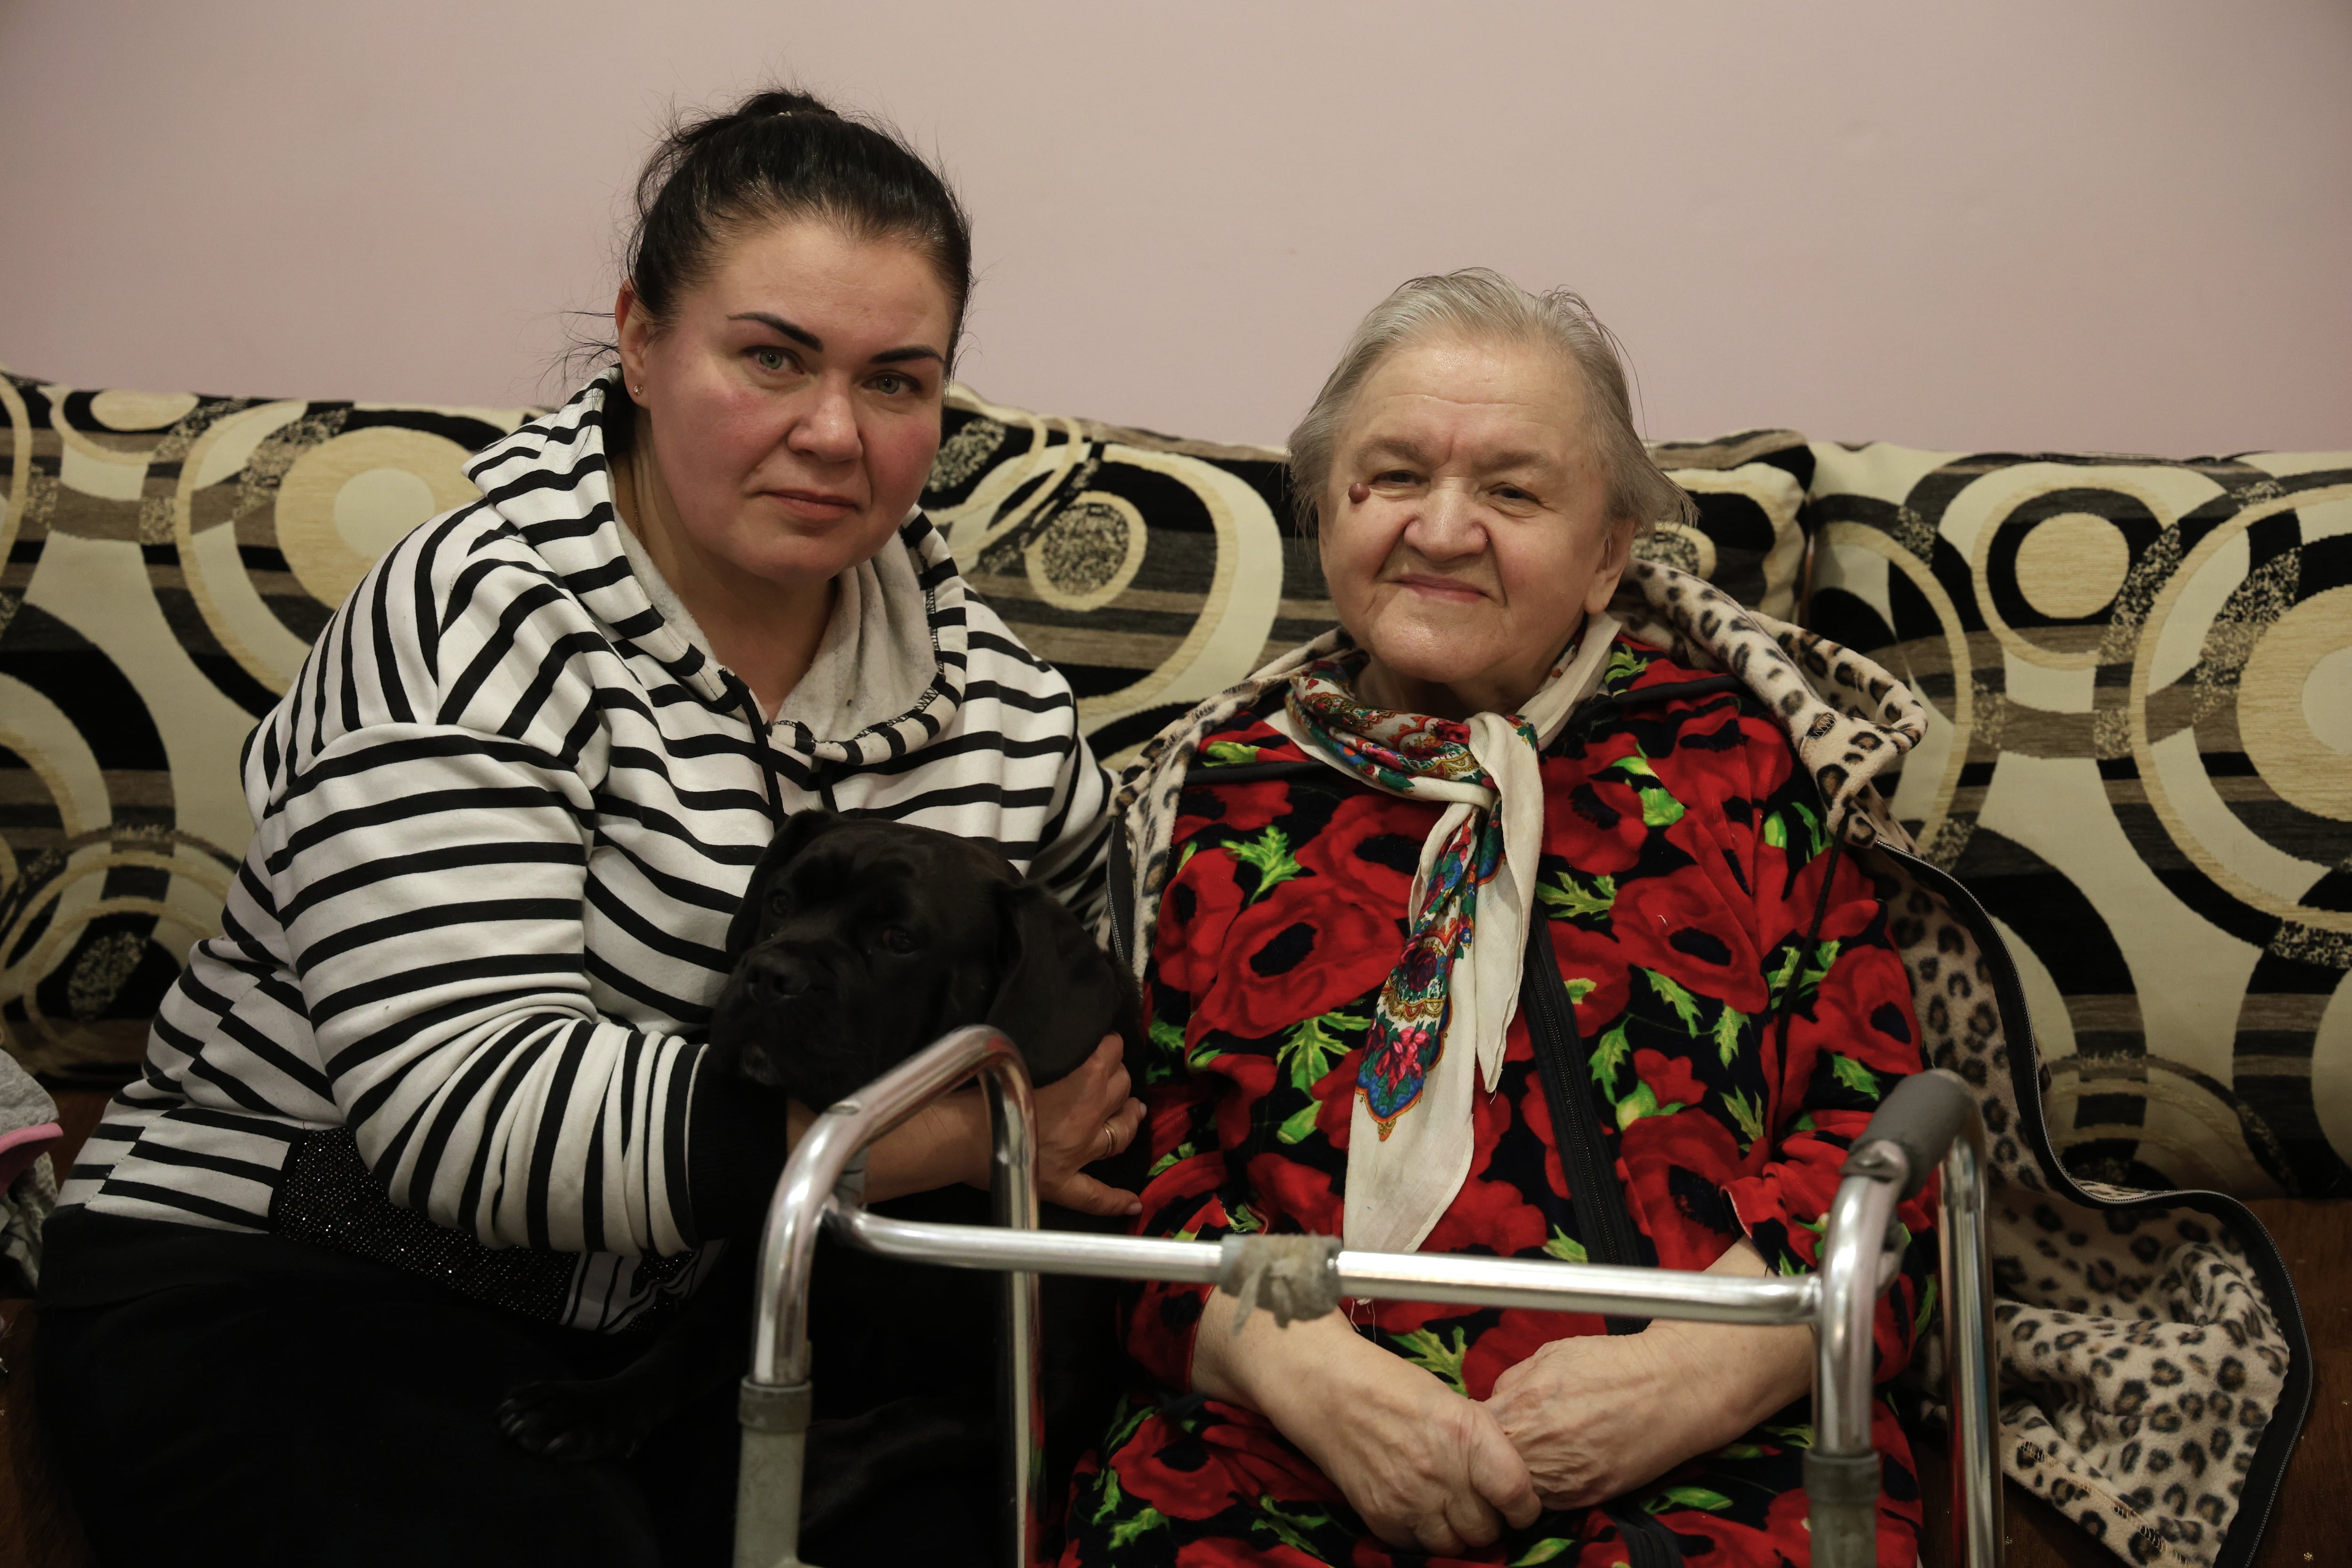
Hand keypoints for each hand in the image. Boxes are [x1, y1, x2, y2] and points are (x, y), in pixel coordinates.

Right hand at [855, 1036, 1139, 1212]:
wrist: (961, 1132)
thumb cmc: (986, 1088)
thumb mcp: (1026, 1058)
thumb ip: (1054, 1056)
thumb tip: (1064, 1048)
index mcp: (1081, 1085)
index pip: (1109, 1058)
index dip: (1111, 1048)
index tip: (1108, 1043)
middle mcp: (1088, 1120)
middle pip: (1119, 1093)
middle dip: (1119, 1080)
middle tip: (1115, 1076)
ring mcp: (1079, 1155)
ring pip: (1119, 1134)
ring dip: (1128, 1119)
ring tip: (1134, 1111)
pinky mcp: (1061, 1184)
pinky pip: (1095, 1196)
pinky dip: (1115, 1201)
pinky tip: (1134, 1204)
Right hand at [1193, 1295, 1539, 1554]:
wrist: (1329, 1389)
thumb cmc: (1393, 1386)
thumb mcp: (1450, 1401)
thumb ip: (1480, 1443)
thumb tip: (1507, 1480)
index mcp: (1467, 1434)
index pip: (1516, 1494)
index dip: (1524, 1507)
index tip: (1519, 1506)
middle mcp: (1442, 1471)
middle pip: (1486, 1530)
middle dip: (1488, 1522)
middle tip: (1478, 1505)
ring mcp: (1409, 1499)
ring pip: (1454, 1546)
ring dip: (1456, 1533)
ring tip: (1446, 1508)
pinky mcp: (1381, 1516)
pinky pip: (1416, 1545)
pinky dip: (1421, 1533)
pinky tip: (1416, 1507)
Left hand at [1481, 1330, 1685, 1508]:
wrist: (1671, 1389)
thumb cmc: (1613, 1365)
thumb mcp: (1550, 1354)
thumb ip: (1512, 1381)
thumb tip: (1492, 1400)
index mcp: (1521, 1406)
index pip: (1472, 1432)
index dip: (1474, 1428)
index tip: (1483, 1422)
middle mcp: (1537, 1447)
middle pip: (1488, 1466)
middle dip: (1490, 1454)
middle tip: (1506, 1439)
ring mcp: (1562, 1478)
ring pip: (1516, 1490)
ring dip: (1516, 1474)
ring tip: (1535, 1450)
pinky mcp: (1587, 1497)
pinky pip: (1548, 1501)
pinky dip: (1545, 1487)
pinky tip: (1558, 1463)